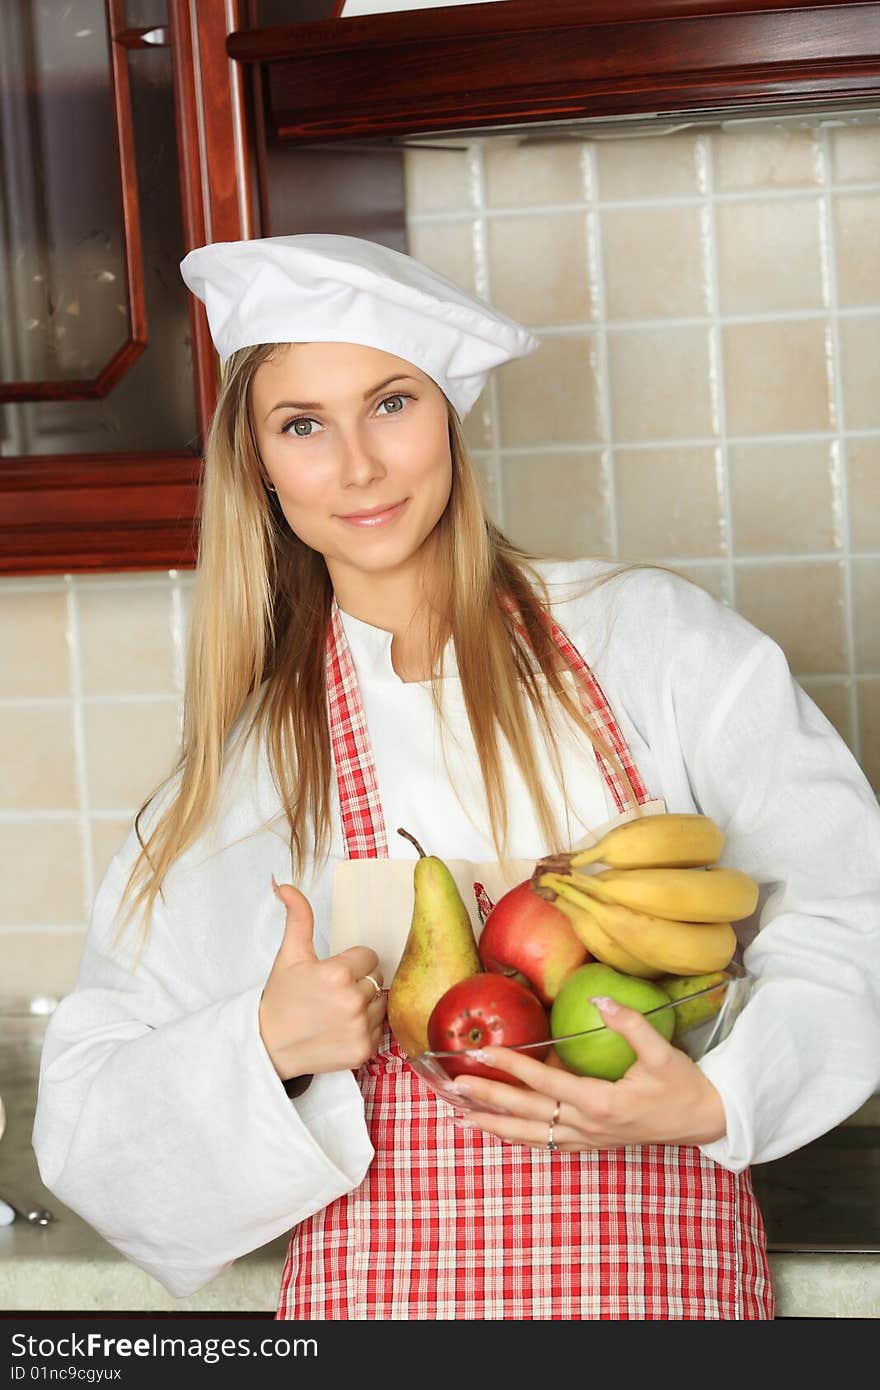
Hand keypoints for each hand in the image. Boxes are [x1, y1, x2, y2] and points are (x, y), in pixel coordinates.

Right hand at [259, 878, 386, 1081]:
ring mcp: (359, 1027)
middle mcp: (352, 1000)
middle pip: (377, 979)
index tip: (332, 974)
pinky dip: (366, 1029)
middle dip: (358, 983)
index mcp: (337, 973)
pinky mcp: (364, 1050)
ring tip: (337, 1011)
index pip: (369, 956)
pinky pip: (381, 1030)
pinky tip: (342, 1029)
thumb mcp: (290, 954)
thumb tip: (285, 884)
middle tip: (332, 994)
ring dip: (366, 1005)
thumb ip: (298, 916)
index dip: (351, 963)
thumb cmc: (281, 999)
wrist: (269, 1046)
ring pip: (382, 1003)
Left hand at [448, 996, 726, 1150]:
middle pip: (526, 1113)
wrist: (706, 1121)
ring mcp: (588, 1139)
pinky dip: (519, 1136)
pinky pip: (547, 1142)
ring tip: (462, 1116)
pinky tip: (500, 1130)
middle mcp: (587, 1125)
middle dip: (488, 1099)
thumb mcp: (663, 1052)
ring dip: (495, 1125)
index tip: (482, 1053)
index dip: (510, 1066)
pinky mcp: (592, 1143)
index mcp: (600, 1102)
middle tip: (453, 1087)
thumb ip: (630, 1024)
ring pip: (531, 1135)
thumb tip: (598, 999)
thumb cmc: (684, 1086)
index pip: (544, 1081)